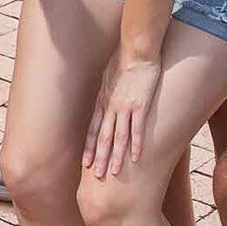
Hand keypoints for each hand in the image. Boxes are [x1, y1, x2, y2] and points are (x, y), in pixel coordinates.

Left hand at [85, 55, 159, 179]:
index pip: (94, 129)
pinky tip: (135, 159)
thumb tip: (105, 96)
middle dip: (99, 158)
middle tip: (96, 176)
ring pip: (118, 137)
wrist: (136, 49)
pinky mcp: (140, 105)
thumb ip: (107, 90)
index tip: (86, 162)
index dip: (90, 146)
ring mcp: (125, 107)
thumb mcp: (108, 75)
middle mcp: (111, 107)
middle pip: (103, 137)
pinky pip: (137, 129)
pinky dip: (135, 145)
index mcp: (103, 101)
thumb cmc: (123, 59)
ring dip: (115, 157)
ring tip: (113, 173)